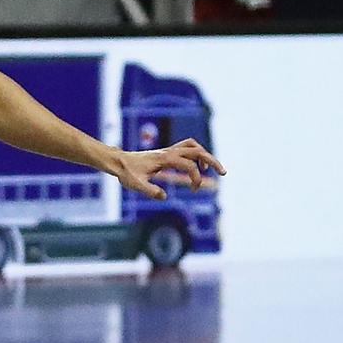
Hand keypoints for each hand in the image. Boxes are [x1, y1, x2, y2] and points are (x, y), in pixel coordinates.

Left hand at [109, 138, 224, 200]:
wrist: (119, 161)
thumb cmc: (126, 173)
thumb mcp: (135, 184)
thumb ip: (149, 191)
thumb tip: (164, 196)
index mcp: (164, 159)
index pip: (188, 165)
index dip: (195, 178)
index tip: (193, 190)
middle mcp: (169, 152)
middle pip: (197, 150)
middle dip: (212, 160)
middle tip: (223, 173)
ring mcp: (169, 151)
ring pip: (193, 147)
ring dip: (205, 156)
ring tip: (210, 170)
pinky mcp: (167, 153)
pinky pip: (187, 149)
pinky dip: (196, 155)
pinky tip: (195, 168)